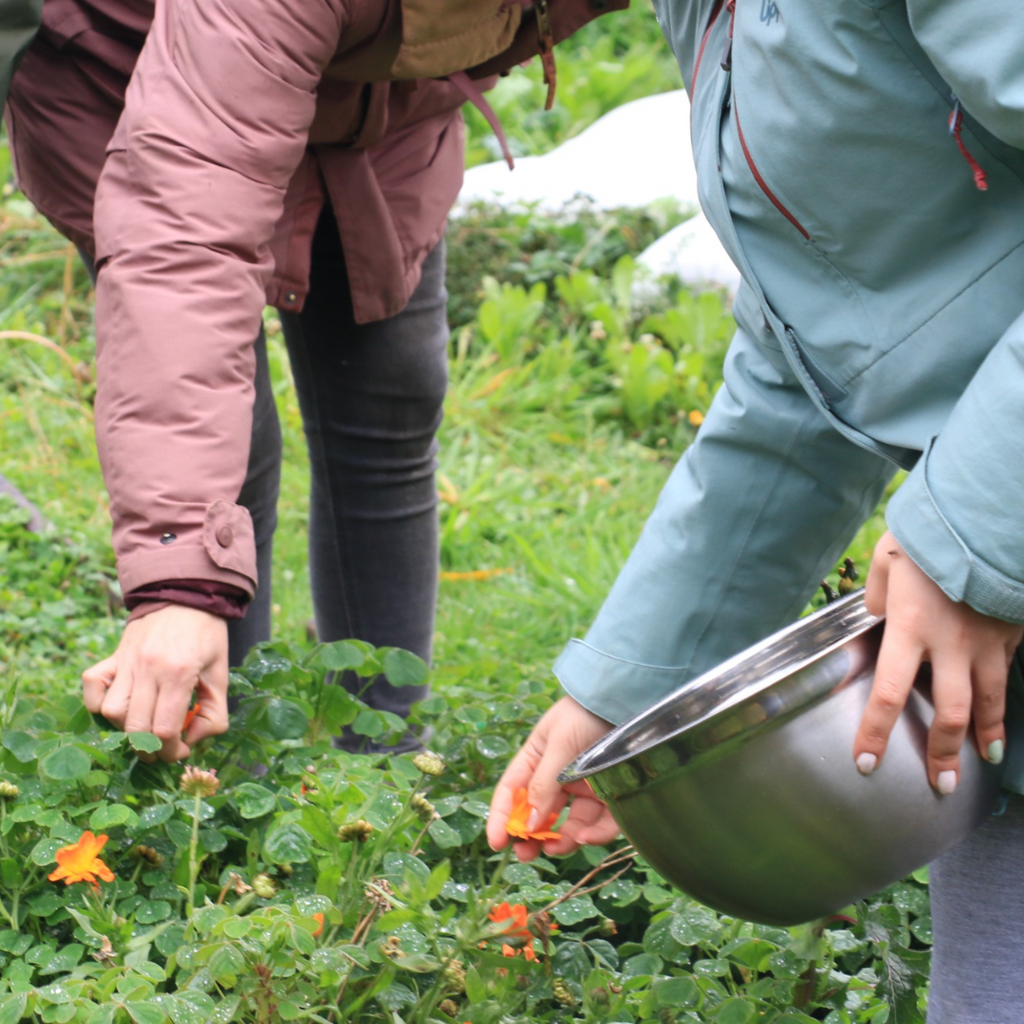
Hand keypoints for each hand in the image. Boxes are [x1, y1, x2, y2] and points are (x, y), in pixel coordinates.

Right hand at [82, 605, 229, 761]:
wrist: (186, 595)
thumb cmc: (207, 636)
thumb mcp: (221, 674)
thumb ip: (214, 713)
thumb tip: (192, 741)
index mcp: (179, 674)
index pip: (163, 730)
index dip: (171, 751)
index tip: (181, 750)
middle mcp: (148, 669)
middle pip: (135, 727)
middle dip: (149, 749)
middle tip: (162, 747)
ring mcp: (126, 661)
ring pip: (111, 711)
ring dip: (125, 727)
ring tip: (144, 724)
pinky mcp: (112, 656)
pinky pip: (91, 686)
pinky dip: (98, 702)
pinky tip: (120, 706)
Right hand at [487, 695, 620, 860]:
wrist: (627, 699)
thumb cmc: (585, 714)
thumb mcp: (558, 745)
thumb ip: (543, 784)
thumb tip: (529, 825)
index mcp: (537, 760)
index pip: (513, 793)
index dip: (502, 818)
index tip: (497, 843)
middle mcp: (558, 777)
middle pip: (540, 815)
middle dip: (532, 837)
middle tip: (526, 855)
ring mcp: (585, 788)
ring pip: (570, 824)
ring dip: (561, 840)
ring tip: (557, 847)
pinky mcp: (611, 795)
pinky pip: (600, 822)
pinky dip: (592, 833)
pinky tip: (585, 836)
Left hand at [854, 531, 1022, 792]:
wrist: (987, 519)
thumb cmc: (930, 535)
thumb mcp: (887, 559)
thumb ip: (876, 593)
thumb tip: (875, 614)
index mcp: (910, 628)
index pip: (889, 694)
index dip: (877, 733)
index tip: (865, 762)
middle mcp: (950, 644)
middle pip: (949, 712)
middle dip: (943, 753)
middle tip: (939, 784)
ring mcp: (987, 642)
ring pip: (989, 701)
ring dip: (985, 735)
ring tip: (984, 760)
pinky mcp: (1012, 632)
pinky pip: (1008, 673)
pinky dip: (1005, 700)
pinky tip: (1003, 718)